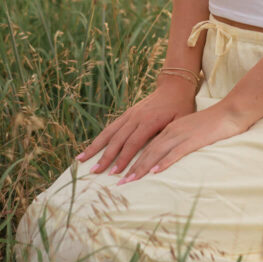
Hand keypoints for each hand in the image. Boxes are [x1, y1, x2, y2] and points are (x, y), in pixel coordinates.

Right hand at [76, 79, 196, 175]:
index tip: (115, 174)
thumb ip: (171, 138)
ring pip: (109, 132)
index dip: (124, 159)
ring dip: (95, 147)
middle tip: (94, 173)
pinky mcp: (127, 114)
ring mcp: (130, 114)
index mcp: (149, 121)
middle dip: (105, 157)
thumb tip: (162, 158)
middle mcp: (136, 117)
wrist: (174, 87)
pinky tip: (90, 148)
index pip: (133, 143)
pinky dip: (100, 138)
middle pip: (117, 140)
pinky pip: (111, 127)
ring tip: (81, 160)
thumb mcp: (181, 122)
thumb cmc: (181, 107)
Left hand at [116, 102, 247, 183]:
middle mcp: (171, 131)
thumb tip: (163, 160)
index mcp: (169, 129)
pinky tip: (156, 171)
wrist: (230, 111)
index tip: (117, 173)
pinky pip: (176, 152)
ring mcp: (182, 134)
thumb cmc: (211, 124)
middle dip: (130, 166)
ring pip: (156, 152)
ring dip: (142, 167)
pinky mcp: (193, 139)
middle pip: (146, 150)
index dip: (130, 159)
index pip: (144, 145)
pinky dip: (164, 162)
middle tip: (116, 182)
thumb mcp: (189, 132)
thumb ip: (176, 143)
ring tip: (129, 180)